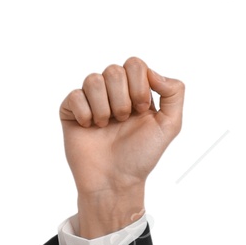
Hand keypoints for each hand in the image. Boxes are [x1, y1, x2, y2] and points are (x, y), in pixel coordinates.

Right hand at [59, 58, 182, 234]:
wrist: (115, 180)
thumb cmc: (141, 156)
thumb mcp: (170, 126)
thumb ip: (174, 93)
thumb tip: (153, 72)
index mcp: (135, 91)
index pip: (134, 64)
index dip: (139, 86)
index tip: (141, 111)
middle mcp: (112, 92)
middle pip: (114, 70)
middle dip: (122, 100)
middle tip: (123, 120)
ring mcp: (91, 100)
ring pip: (93, 80)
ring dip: (105, 108)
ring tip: (106, 126)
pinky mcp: (71, 110)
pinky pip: (75, 96)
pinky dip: (86, 114)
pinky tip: (90, 128)